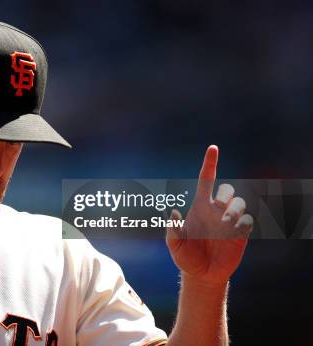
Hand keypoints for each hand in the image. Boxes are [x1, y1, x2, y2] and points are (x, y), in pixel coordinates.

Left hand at [166, 145, 253, 285]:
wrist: (202, 275)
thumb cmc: (185, 257)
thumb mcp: (174, 245)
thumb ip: (173, 230)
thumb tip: (174, 213)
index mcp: (200, 206)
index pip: (206, 179)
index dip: (210, 163)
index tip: (213, 148)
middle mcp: (216, 210)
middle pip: (227, 189)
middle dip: (226, 194)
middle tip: (218, 209)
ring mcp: (229, 221)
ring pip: (240, 202)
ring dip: (234, 210)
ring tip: (225, 223)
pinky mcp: (241, 234)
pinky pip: (248, 220)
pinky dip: (242, 223)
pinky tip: (233, 233)